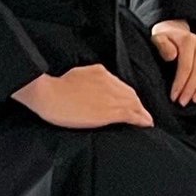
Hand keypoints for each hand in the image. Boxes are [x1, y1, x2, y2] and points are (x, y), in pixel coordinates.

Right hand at [12, 65, 153, 129]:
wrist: (49, 95)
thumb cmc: (54, 88)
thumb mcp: (75, 76)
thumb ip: (89, 81)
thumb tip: (92, 91)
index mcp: (99, 71)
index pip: (119, 84)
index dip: (126, 95)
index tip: (129, 102)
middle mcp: (109, 80)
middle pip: (129, 93)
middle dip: (136, 103)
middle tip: (141, 113)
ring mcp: (111, 95)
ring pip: (133, 103)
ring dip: (141, 111)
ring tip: (145, 120)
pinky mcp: (111, 111)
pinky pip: (132, 114)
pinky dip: (141, 119)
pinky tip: (146, 123)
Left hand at [151, 19, 195, 106]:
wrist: (175, 31)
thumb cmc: (165, 38)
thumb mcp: (158, 37)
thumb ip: (162, 45)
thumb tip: (172, 56)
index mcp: (188, 40)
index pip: (186, 66)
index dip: (180, 83)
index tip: (174, 96)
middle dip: (190, 89)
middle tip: (182, 102)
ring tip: (194, 100)